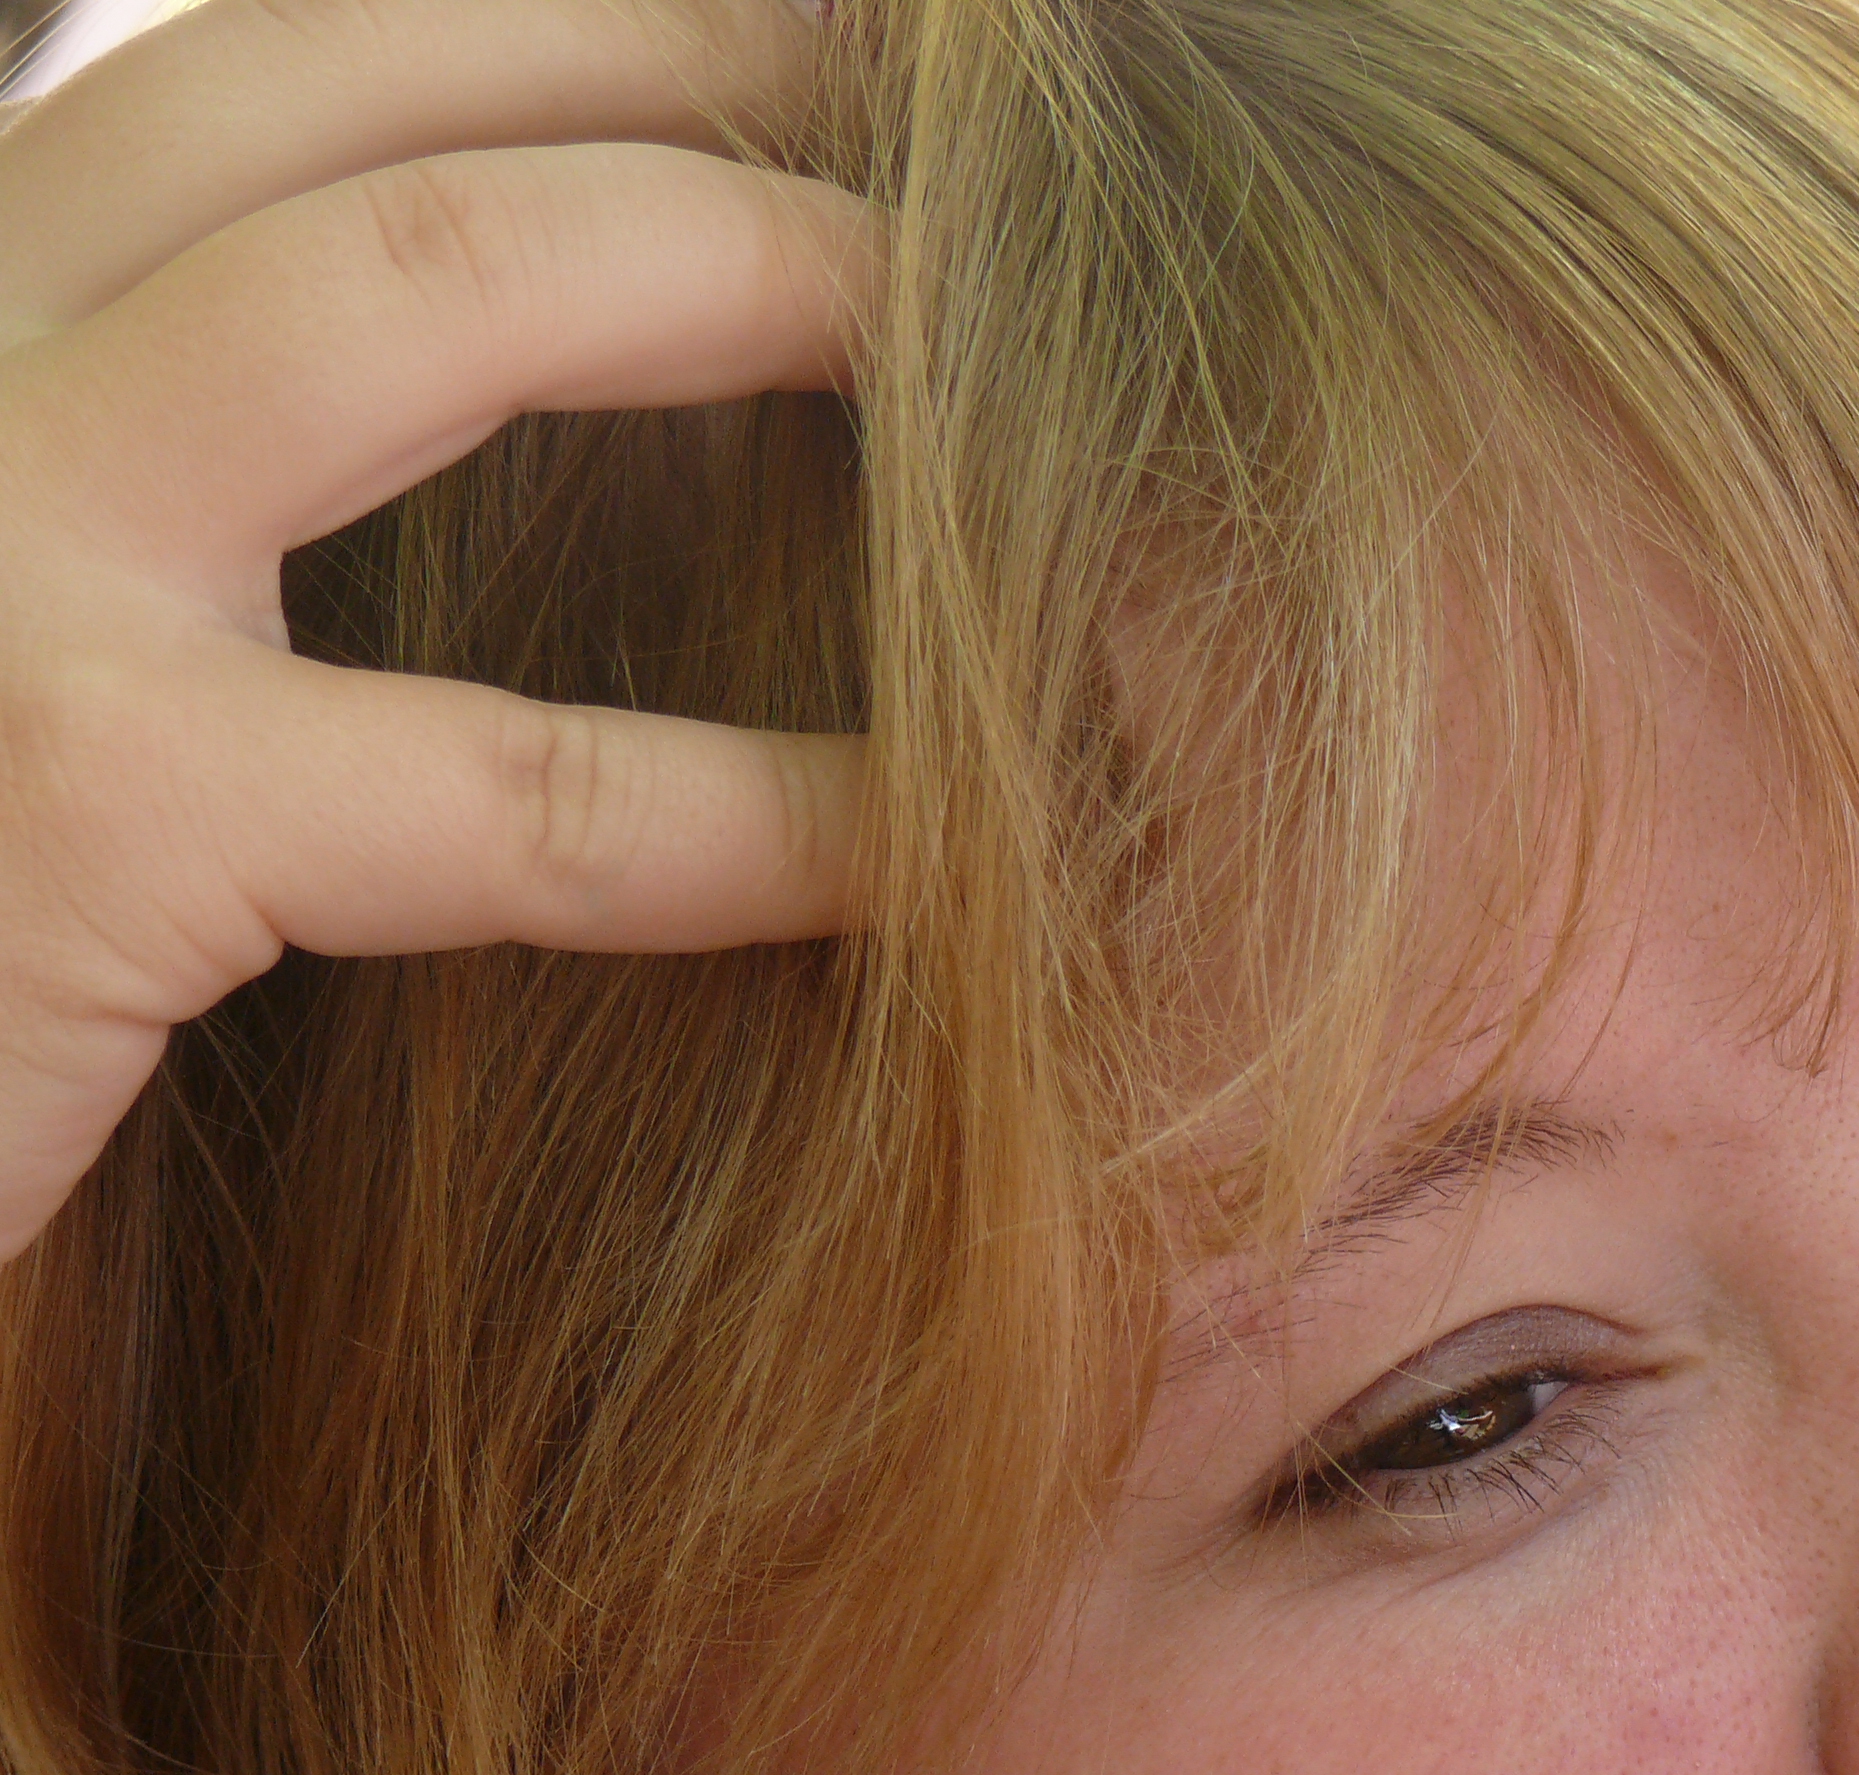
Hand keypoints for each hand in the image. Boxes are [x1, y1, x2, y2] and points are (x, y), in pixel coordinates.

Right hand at [0, 0, 876, 1264]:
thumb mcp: (69, 669)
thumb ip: (235, 537)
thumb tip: (535, 482)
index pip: (258, 68)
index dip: (546, 29)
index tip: (794, 50)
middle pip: (345, 70)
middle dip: (686, 46)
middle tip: (949, 94)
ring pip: (430, 273)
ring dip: (759, 267)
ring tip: (1003, 335)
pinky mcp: (67, 822)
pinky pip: (516, 785)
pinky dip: (771, 807)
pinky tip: (948, 846)